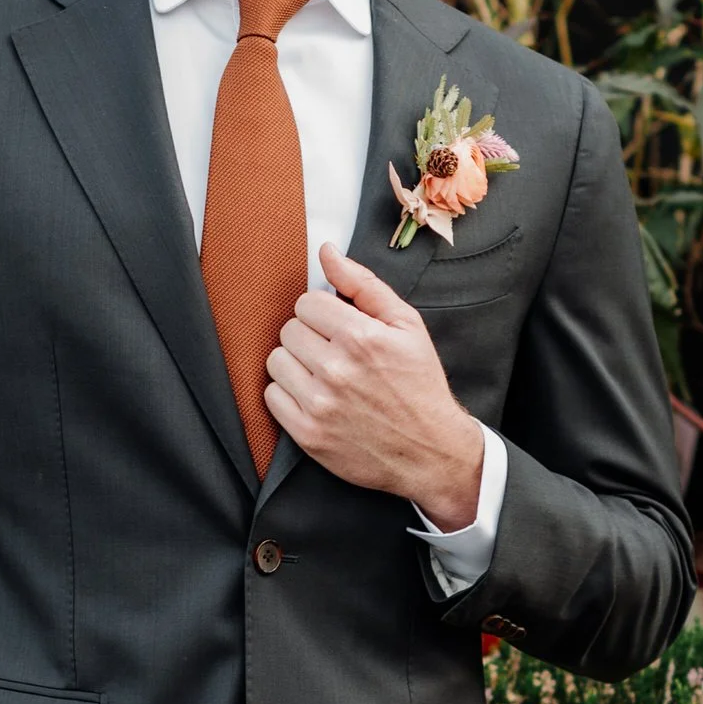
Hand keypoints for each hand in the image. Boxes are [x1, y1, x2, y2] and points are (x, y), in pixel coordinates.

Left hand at [264, 242, 484, 530]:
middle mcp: (337, 370)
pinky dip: (288, 394)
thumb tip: (327, 252)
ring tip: (323, 374)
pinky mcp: (308, 435)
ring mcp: (320, 405)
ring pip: (276, 361)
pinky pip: (272, 396)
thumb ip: (364, 284)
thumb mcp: (407, 325)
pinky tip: (315, 396)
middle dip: (310, 336)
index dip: (323, 312)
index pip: (307, 303)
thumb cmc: (419, 384)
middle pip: (289, 330)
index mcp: (362, 337)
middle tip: (334, 352)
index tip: (338, 327)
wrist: (430, 451)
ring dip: (296, 364)